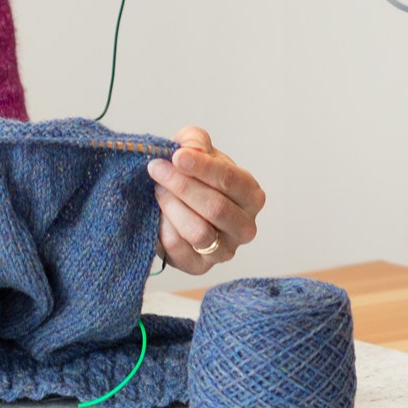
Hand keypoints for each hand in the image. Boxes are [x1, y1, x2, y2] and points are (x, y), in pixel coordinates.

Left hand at [146, 126, 264, 275]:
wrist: (168, 201)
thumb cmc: (188, 173)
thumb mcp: (192, 147)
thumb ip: (195, 141)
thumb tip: (192, 151)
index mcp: (250, 195)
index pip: (231, 181)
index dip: (202, 168)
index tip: (176, 157)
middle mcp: (245, 226)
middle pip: (216, 208)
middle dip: (181, 186)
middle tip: (156, 170)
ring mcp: (225, 251)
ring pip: (199, 232)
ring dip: (171, 207)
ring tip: (157, 192)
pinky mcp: (200, 267)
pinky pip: (179, 250)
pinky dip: (163, 229)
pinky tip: (157, 214)